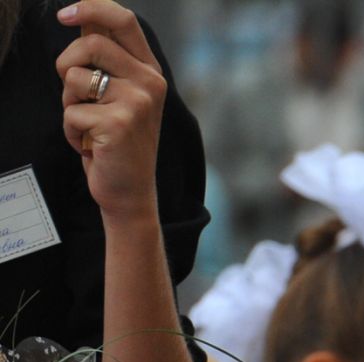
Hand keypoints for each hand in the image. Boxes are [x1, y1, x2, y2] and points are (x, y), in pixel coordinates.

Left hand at [55, 1, 166, 221]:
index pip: (124, 21)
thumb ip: (105, 57)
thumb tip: (83, 18)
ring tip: (88, 124)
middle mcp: (150, 84)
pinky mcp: (118, 124)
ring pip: (74, 77)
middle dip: (67, 64)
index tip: (64, 14)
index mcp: (150, 71)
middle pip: (91, 43)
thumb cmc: (117, 141)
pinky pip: (70, 111)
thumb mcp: (118, 94)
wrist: (130, 191)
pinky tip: (90, 145)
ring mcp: (137, 103)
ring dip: (68, 102)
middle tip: (75, 94)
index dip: (91, 8)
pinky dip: (70, 131)